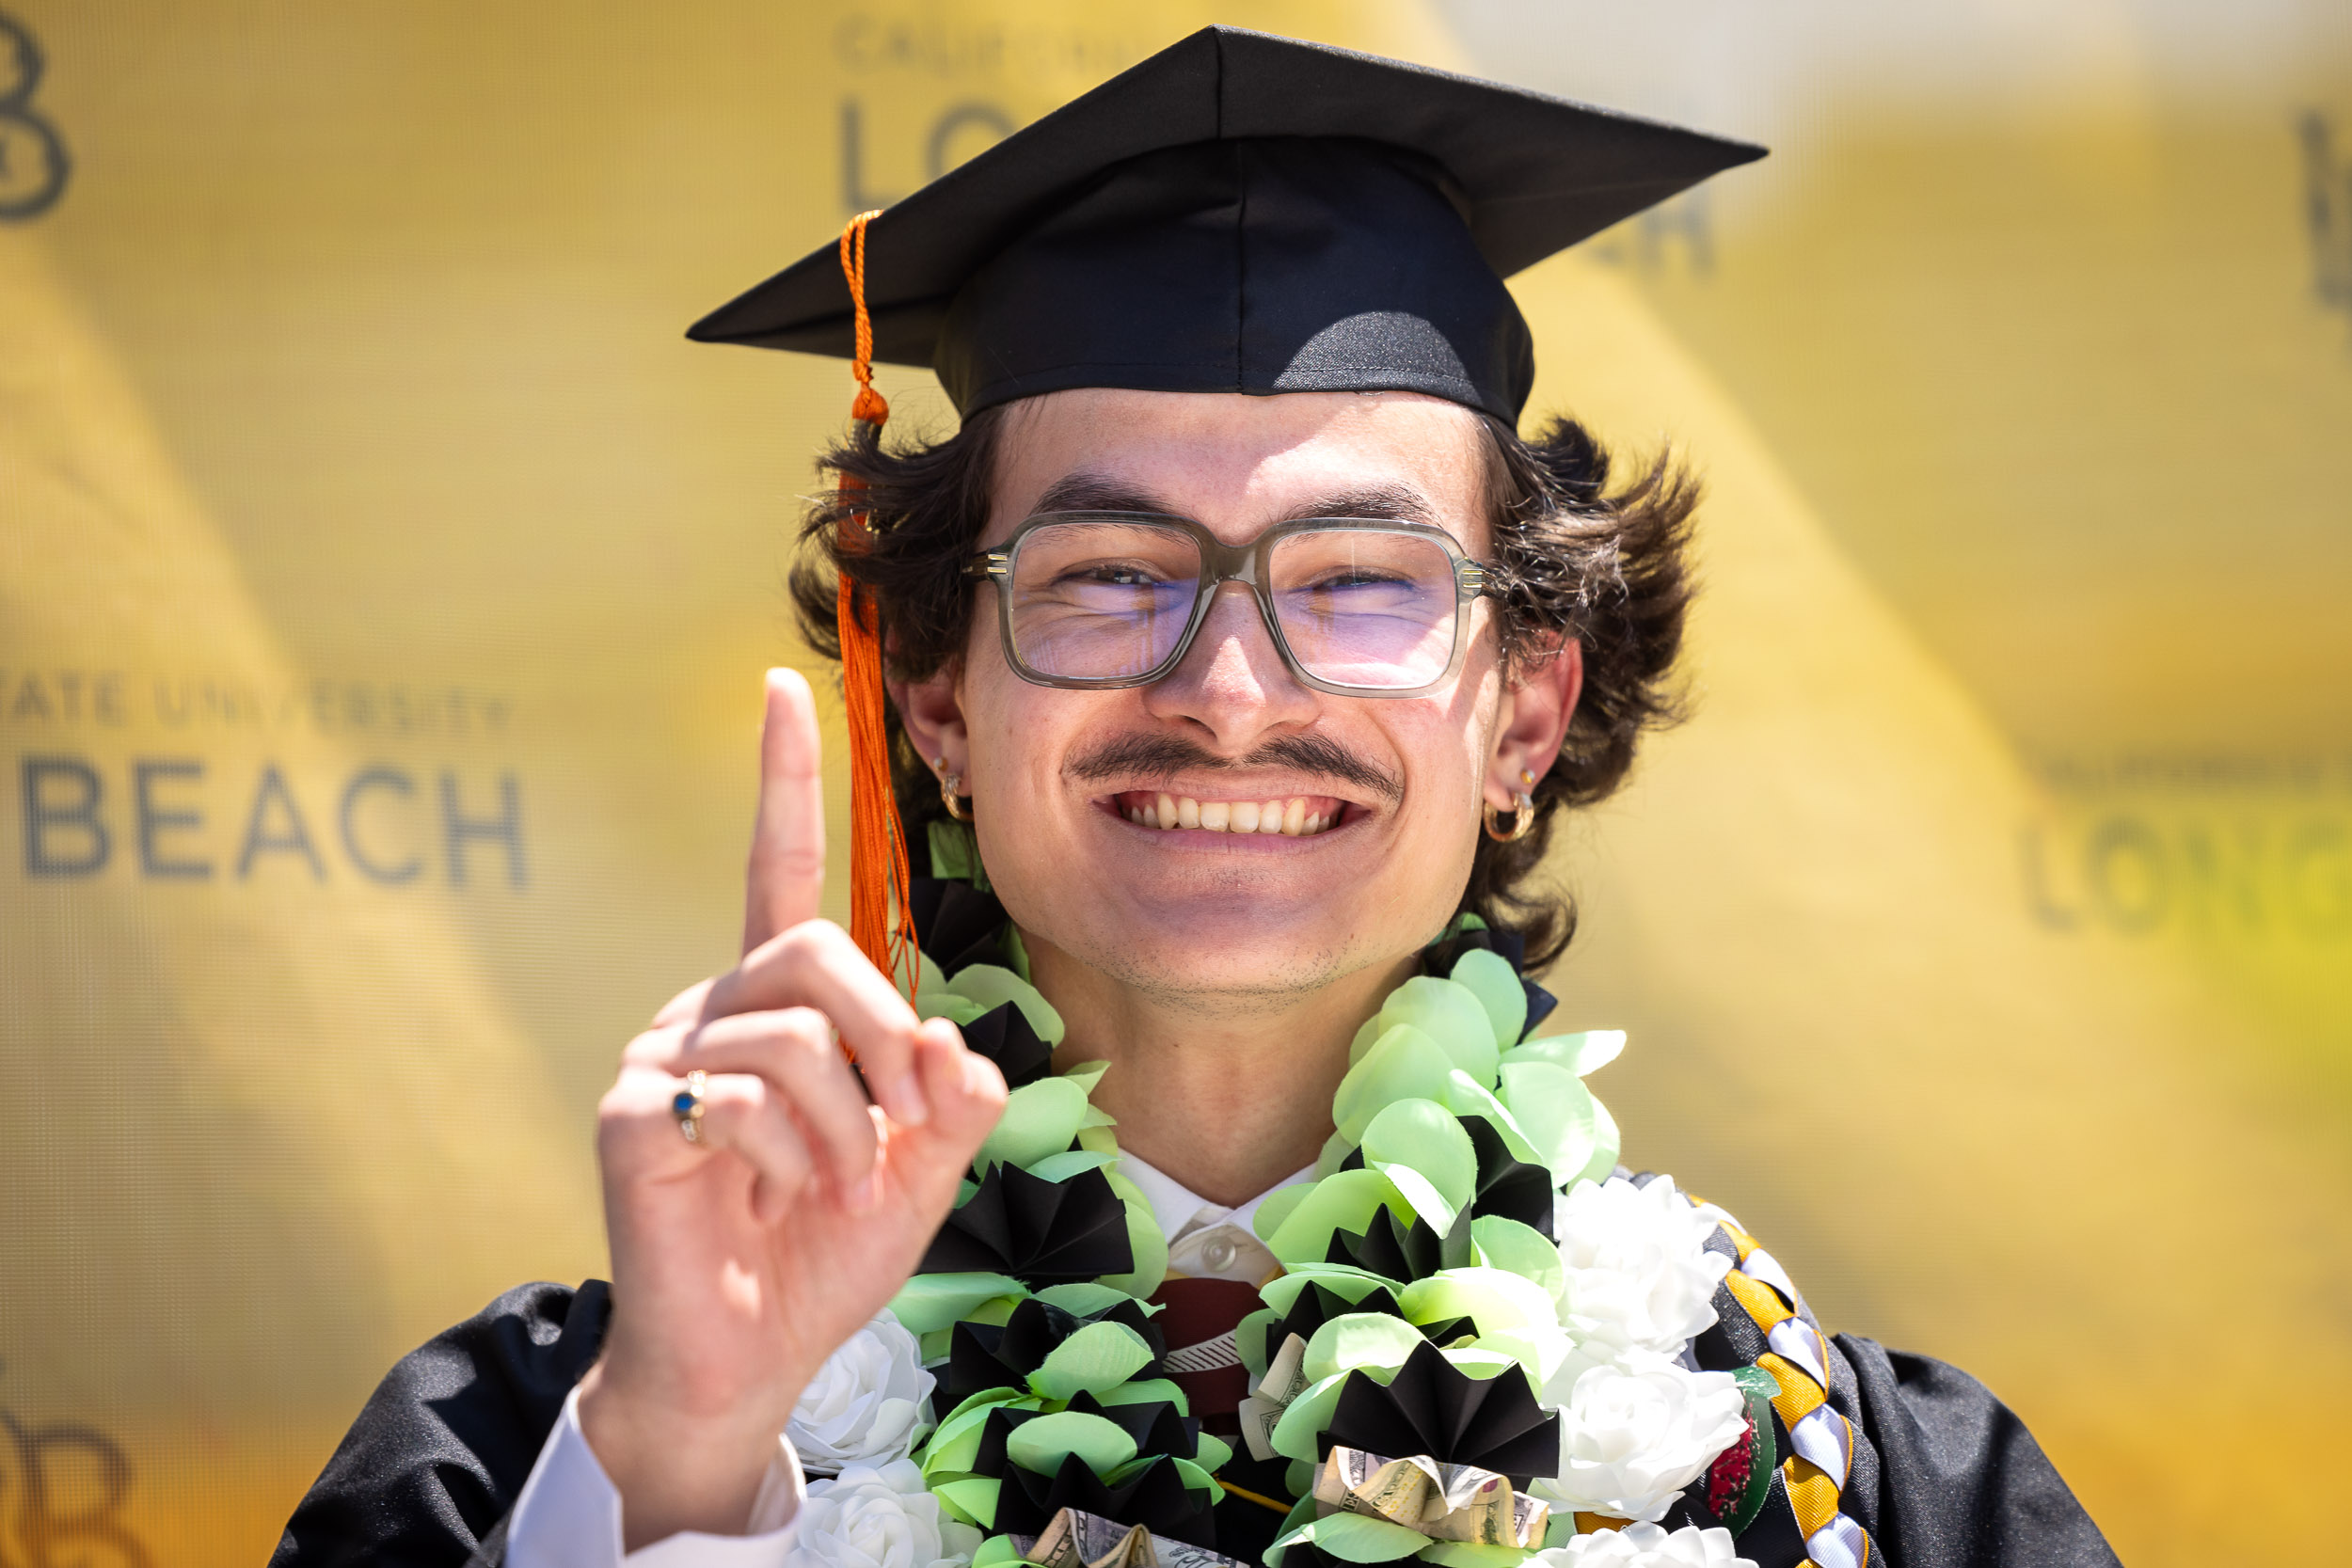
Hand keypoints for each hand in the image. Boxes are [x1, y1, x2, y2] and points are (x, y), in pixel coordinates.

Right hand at [577, 668, 1006, 1547]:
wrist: (751, 1358)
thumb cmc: (824, 1251)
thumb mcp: (920, 1170)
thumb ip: (952, 1100)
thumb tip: (953, 1042)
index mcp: (779, 1005)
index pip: (778, 872)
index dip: (784, 780)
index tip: (782, 683)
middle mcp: (713, 1009)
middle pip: (818, 951)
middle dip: (888, 1035)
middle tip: (906, 1123)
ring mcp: (665, 1056)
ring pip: (794, 1033)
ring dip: (849, 1123)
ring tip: (837, 1183)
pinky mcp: (636, 1115)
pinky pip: (744, 1098)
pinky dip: (793, 1156)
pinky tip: (777, 1197)